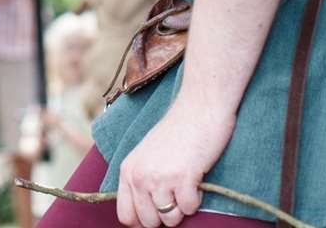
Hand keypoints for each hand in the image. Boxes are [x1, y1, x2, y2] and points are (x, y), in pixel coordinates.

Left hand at [115, 96, 234, 226]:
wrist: (199, 108)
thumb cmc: (177, 132)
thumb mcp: (147, 155)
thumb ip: (141, 181)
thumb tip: (144, 217)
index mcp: (127, 170)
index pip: (126, 216)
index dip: (143, 220)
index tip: (157, 212)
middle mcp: (139, 176)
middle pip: (149, 222)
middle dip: (165, 215)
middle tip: (175, 193)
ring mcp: (160, 178)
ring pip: (170, 219)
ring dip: (182, 207)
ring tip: (185, 182)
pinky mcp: (183, 178)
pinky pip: (190, 209)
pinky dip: (197, 199)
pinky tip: (196, 177)